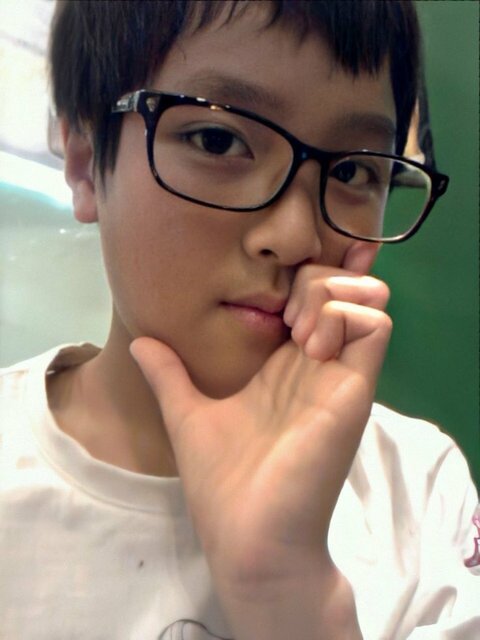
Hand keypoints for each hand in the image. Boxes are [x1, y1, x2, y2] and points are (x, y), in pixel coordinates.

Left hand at [131, 242, 390, 637]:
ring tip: (298, 331)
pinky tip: (309, 346)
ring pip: (368, 300)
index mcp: (284, 367)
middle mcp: (318, 364)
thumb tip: (138, 342)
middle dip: (316, 280)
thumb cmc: (224, 484)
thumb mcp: (188, 415)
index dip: (298, 281)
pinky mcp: (355, 389)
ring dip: (331, 297)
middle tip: (284, 315)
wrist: (248, 540)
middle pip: (344, 289)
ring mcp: (340, 375)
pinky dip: (344, 318)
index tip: (265, 302)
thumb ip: (169, 376)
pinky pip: (375, 327)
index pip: (311, 300)